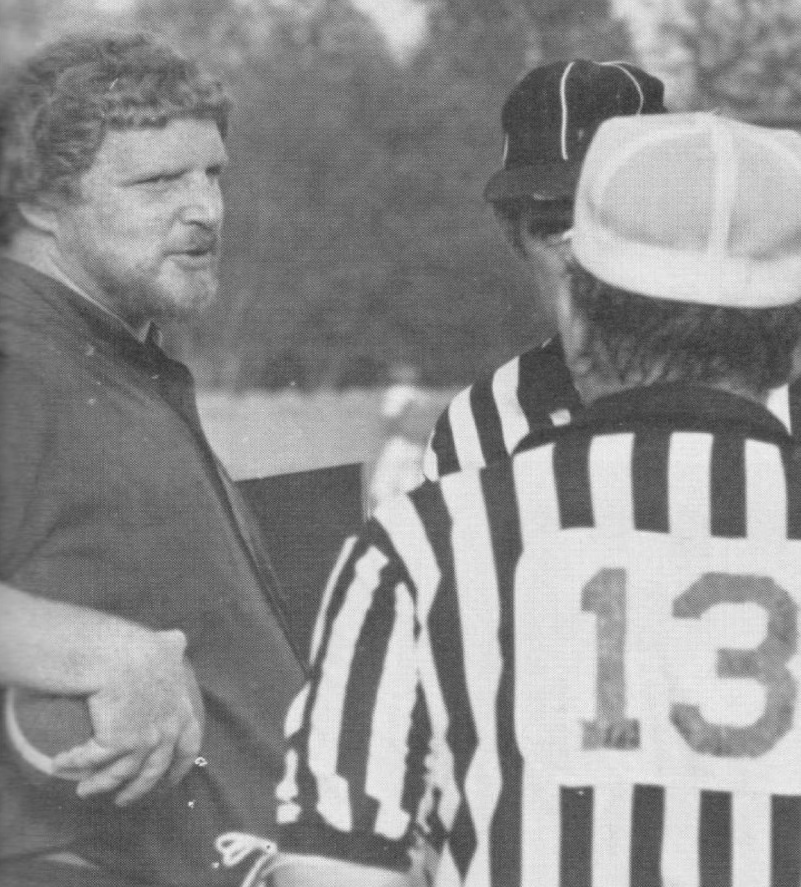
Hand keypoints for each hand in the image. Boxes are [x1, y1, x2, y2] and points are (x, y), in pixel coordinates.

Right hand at [51, 629, 203, 805]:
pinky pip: (91, 761)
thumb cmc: (140, 645)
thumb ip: (170, 649)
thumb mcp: (165, 647)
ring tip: (84, 791)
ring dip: (100, 785)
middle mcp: (167, 730)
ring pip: (120, 774)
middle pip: (154, 771)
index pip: (188, 746)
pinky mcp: (118, 744)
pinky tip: (60, 765)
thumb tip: (175, 638)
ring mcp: (145, 740)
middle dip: (137, 789)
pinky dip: (74, 763)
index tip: (170, 780)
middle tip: (122, 800)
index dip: (179, 766)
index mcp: (181, 711)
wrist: (119, 654)